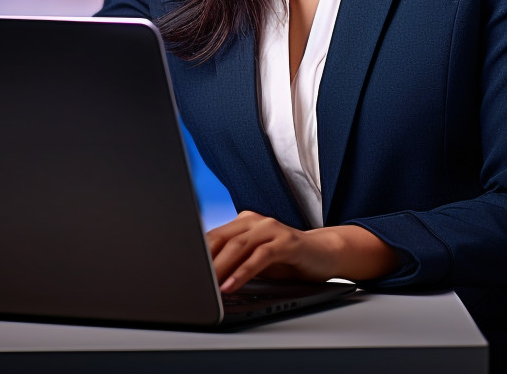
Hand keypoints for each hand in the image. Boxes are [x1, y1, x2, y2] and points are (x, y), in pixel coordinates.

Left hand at [205, 210, 399, 293]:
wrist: (324, 253)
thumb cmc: (287, 259)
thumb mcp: (255, 260)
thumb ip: (234, 262)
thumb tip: (206, 278)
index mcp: (244, 223)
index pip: (213, 237)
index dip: (197, 254)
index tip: (182, 270)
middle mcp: (255, 221)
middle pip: (222, 239)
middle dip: (204, 262)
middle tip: (190, 280)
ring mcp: (271, 229)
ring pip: (238, 247)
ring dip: (220, 268)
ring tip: (208, 285)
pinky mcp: (286, 242)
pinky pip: (260, 257)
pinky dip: (243, 272)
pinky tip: (232, 284)